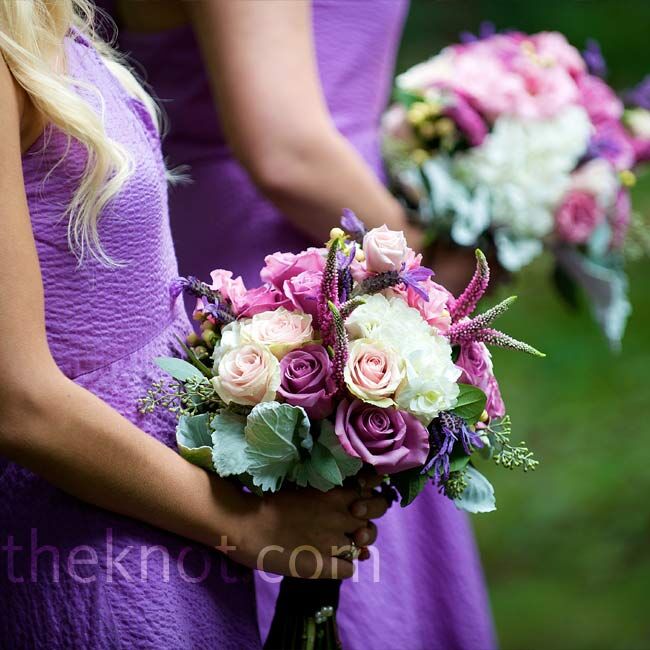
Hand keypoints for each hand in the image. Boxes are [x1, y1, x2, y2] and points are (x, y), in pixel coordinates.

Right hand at [228, 484, 387, 578]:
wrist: (246, 525)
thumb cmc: (268, 502)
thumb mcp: (303, 487)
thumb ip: (327, 491)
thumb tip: (349, 497)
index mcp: (333, 491)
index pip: (371, 485)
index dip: (371, 491)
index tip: (363, 496)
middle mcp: (340, 513)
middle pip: (377, 509)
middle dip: (372, 513)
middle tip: (357, 522)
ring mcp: (334, 539)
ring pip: (367, 541)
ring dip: (359, 542)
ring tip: (343, 544)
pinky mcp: (324, 564)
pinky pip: (350, 568)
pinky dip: (344, 566)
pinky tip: (330, 562)